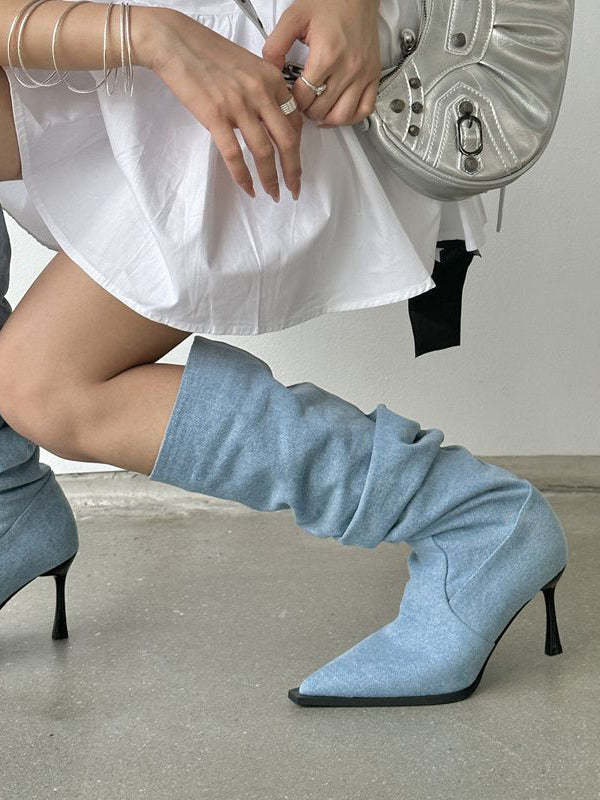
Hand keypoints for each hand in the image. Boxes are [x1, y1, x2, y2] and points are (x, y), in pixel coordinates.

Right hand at [135, 6, 302, 200]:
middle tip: (294, 189)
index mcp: (271, 78)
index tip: (295, 162)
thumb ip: (263, 90)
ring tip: (273, 193)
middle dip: (293, 170)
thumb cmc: (207, 51)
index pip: (294, 119)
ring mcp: (238, 105)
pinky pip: (235, 154)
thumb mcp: (247, 65)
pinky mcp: (216, 116)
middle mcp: (260, 92)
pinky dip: (243, 176)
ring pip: (264, 152)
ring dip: (271, 178)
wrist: (174, 42)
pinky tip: (248, 188)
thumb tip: (270, 120)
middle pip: (287, 140)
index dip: (298, 146)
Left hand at [261, 0, 381, 127]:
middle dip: (306, 110)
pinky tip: (339, 113)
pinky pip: (365, 109)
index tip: (290, 95)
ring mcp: (363, 74)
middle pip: (321, 109)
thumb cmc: (330, 2)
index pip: (304, 97)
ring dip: (326, 118)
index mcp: (327, 55)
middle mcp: (348, 68)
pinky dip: (351, 117)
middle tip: (301, 101)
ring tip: (317, 110)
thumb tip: (269, 71)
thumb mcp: (293, 18)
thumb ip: (276, 46)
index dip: (292, 101)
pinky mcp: (374, 76)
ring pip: (342, 116)